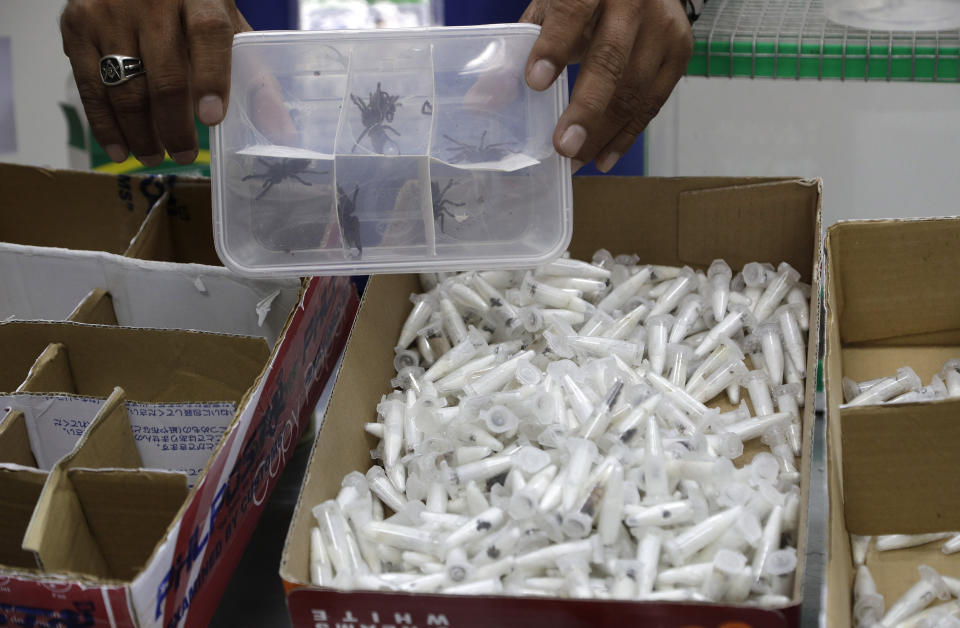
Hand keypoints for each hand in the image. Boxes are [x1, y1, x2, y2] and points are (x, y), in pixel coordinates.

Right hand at [60, 0, 250, 165]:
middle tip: (184, 156)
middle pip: (164, 75)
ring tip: (154, 157)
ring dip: (140, 133)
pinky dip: (105, 125)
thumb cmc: (190, 7)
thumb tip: (280, 132)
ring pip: (125, 88)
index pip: (208, 34)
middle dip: (174, 127)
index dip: (211, 78)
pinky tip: (120, 149)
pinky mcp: (76, 26)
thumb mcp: (227, 27)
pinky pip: (89, 87)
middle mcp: (151, 1)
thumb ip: (252, 76)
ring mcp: (108, 12)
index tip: (212, 119)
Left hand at [521, 0, 692, 171]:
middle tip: (564, 146)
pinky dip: (626, 135)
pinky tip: (602, 157)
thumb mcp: (554, 4)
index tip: (535, 82)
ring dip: (603, 133)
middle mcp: (636, 2)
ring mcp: (664, 28)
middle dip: (586, 109)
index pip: (573, 11)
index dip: (554, 47)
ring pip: (635, 89)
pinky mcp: (679, 53)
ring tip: (575, 160)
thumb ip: (524, 43)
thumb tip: (489, 97)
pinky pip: (652, 103)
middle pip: (611, 60)